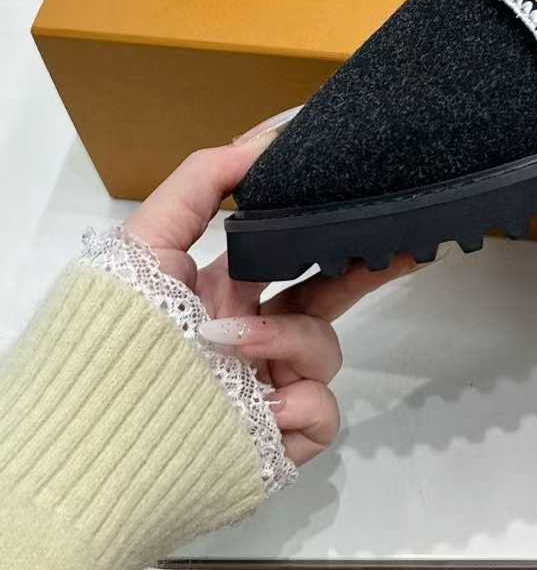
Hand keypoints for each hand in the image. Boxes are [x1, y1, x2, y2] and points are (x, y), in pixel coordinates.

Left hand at [124, 114, 416, 464]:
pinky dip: (301, 402)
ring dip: (289, 341)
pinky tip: (263, 403)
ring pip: (324, 351)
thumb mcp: (148, 238)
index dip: (328, 231)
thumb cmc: (116, 331)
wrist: (94, 435)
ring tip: (235, 347)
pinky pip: (323, 411)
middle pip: (327, 299)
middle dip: (364, 271)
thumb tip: (269, 136)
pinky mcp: (281, 440)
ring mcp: (269, 389)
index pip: (291, 256)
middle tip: (403, 248)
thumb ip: (203, 179)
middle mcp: (252, 339)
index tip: (367, 203)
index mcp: (226, 294)